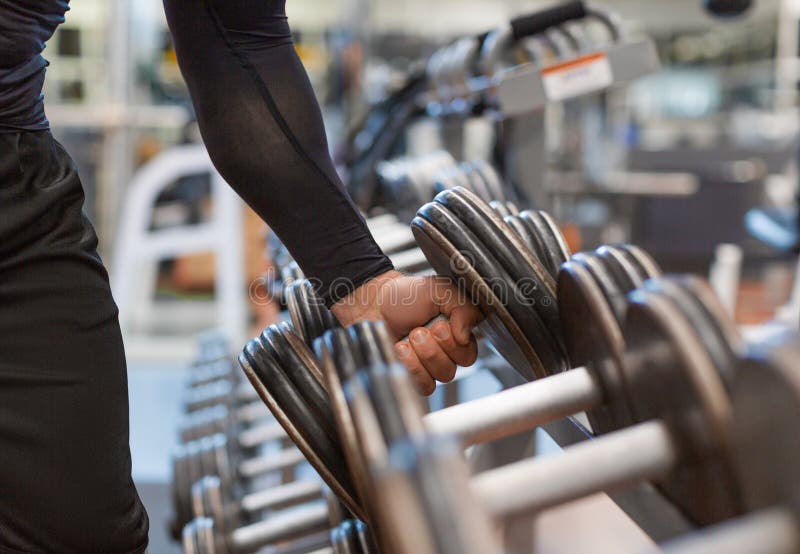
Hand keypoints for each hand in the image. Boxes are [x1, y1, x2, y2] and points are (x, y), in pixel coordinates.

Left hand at [330, 270, 481, 394]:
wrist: (373, 302)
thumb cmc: (405, 296)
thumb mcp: (441, 291)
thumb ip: (464, 308)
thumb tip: (466, 336)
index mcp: (455, 335)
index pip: (468, 355)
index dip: (453, 343)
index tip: (438, 324)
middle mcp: (443, 354)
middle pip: (452, 369)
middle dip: (434, 348)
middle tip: (418, 330)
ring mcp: (425, 367)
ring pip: (438, 378)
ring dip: (421, 355)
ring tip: (408, 338)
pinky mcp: (410, 376)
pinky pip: (422, 385)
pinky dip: (411, 367)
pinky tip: (400, 350)